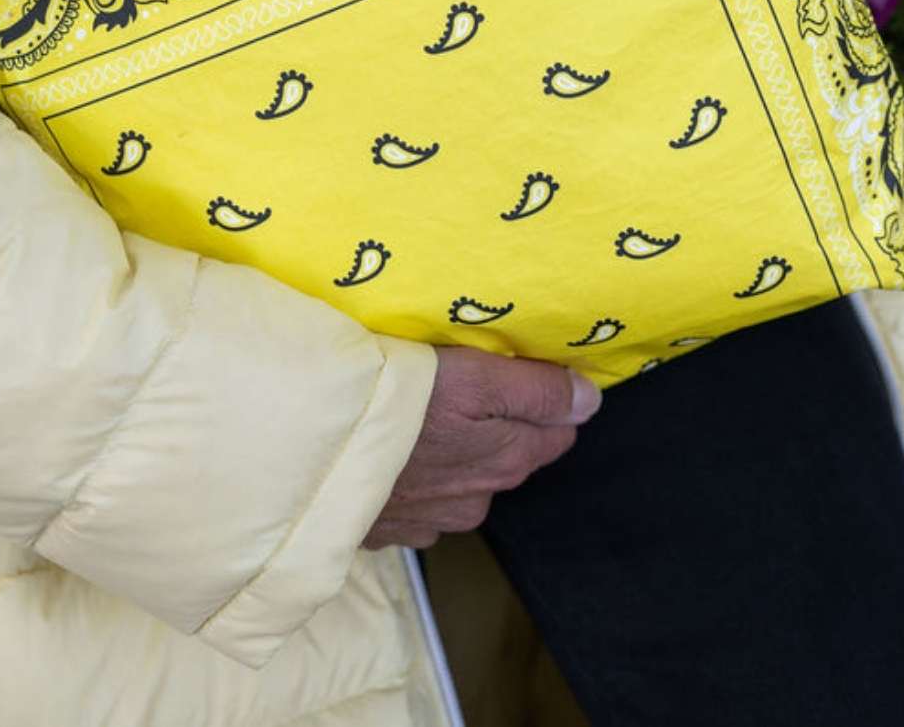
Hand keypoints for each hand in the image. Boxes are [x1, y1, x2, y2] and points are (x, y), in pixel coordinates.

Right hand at [363, 346, 601, 549]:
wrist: (312, 451)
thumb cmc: (396, 401)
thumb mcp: (475, 379)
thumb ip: (537, 391)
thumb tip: (591, 400)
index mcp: (508, 459)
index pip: (557, 431)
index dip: (541, 399)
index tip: (512, 373)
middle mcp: (479, 499)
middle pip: (509, 455)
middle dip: (496, 426)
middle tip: (458, 388)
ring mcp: (432, 520)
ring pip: (462, 479)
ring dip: (450, 454)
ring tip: (417, 417)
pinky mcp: (389, 529)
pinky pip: (416, 499)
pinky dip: (410, 476)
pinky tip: (388, 449)